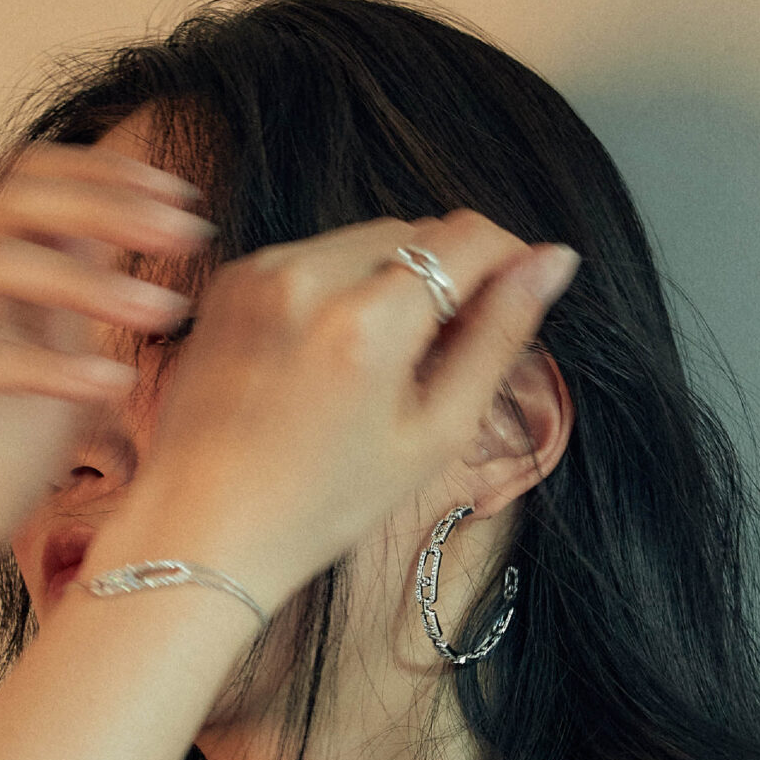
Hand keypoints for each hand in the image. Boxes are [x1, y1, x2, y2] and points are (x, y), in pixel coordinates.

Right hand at [0, 144, 212, 605]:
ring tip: (163, 314)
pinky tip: (113, 385)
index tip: (186, 202)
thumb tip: (158, 225)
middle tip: (187, 236)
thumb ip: (85, 294)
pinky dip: (49, 368)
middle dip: (109, 209)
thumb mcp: (55, 359)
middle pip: (15, 203)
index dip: (110, 177)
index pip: (31, 179)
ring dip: (90, 285)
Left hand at [93, 210, 578, 614]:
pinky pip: (312, 256)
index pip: (468, 236)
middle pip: (416, 231)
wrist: (207, 528)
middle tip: (441, 356)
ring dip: (392, 279)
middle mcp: (309, 277)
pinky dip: (337, 288)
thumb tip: (552, 261)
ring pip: (364, 239)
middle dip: (446, 275)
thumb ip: (499, 336)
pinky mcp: (230, 280)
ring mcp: (261, 272)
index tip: (513, 297)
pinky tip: (329, 357)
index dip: (507, 258)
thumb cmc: (322, 502)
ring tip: (380, 364)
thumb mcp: (436, 432)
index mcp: (369, 321)